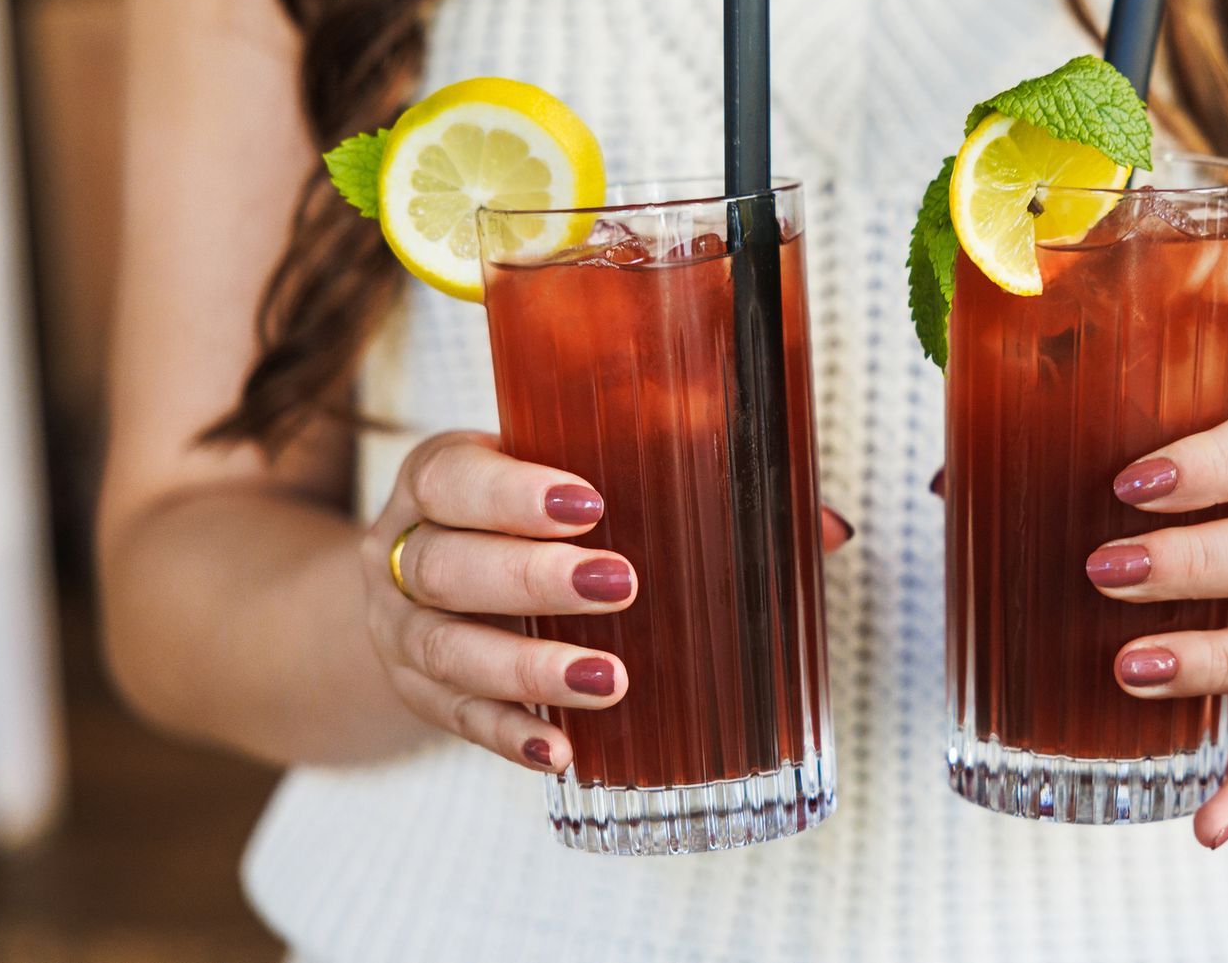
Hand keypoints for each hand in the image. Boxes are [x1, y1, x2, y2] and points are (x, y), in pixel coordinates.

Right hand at [361, 431, 853, 772]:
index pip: (453, 477)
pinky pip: (453, 721)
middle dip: (534, 579)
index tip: (590, 503)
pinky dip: (507, 736)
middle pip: (451, 568)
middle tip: (621, 584)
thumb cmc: (524, 518)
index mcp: (439, 477)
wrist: (421, 578)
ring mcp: (401, 631)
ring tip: (609, 680)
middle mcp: (405, 552)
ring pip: (449, 651)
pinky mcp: (417, 695)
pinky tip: (559, 750)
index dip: (511, 492)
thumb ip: (686, 486)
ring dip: (528, 669)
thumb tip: (825, 527)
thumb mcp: (568, 478)